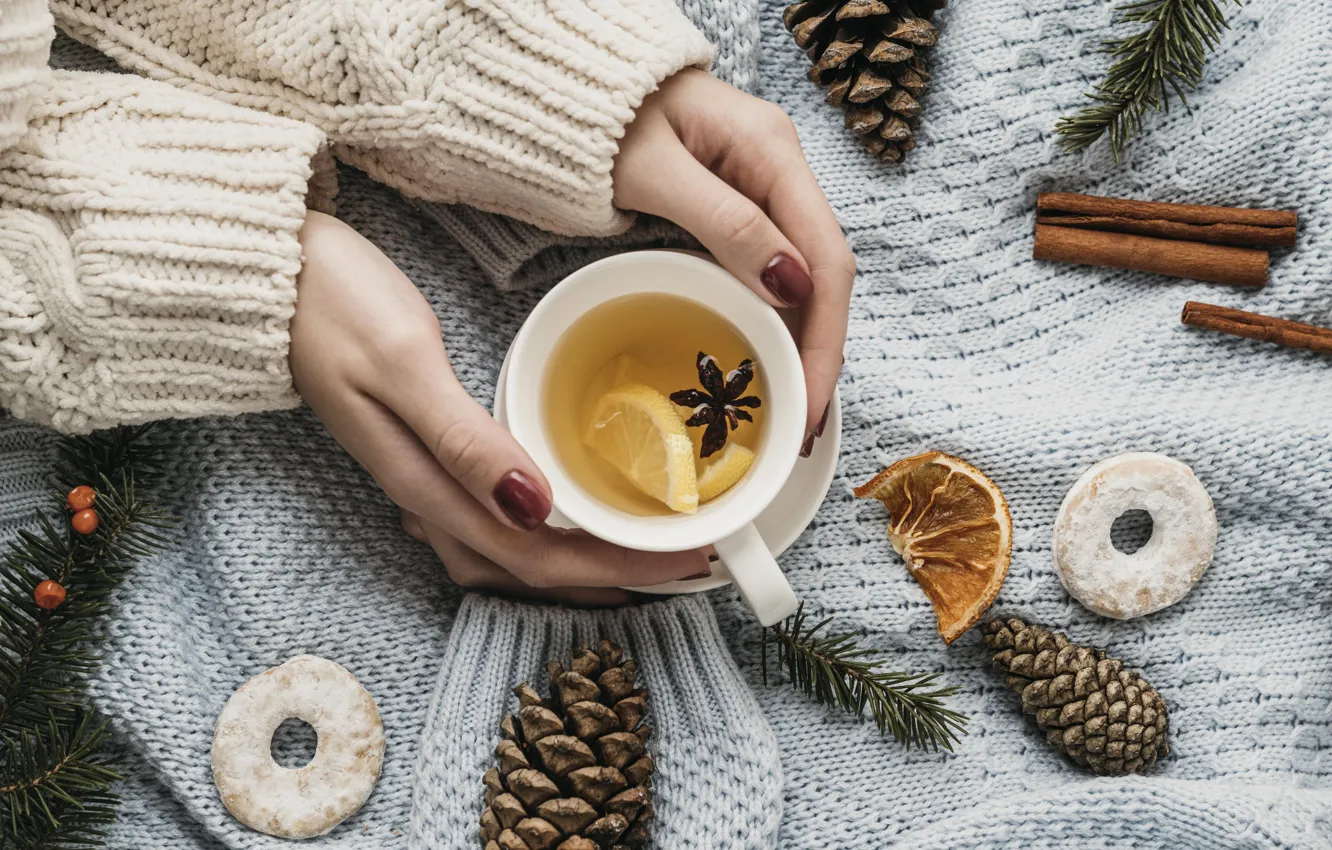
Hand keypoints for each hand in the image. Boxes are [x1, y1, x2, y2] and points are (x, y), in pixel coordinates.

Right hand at [290, 212, 708, 604]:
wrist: (263, 271)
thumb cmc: (329, 303)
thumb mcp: (403, 361)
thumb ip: (464, 440)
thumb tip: (533, 511)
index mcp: (425, 482)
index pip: (536, 556)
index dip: (617, 567)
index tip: (688, 558)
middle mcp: (422, 495)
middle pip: (525, 569)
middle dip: (609, 577)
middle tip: (687, 565)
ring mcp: (416, 477)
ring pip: (504, 554)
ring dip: (572, 566)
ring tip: (637, 557)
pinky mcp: (415, 451)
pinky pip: (487, 521)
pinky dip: (537, 533)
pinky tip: (560, 517)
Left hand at [613, 69, 853, 454]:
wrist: (571, 84)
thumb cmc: (602, 116)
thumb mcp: (654, 172)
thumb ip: (725, 224)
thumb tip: (792, 286)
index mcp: (773, 153)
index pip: (825, 260)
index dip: (825, 340)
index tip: (812, 401)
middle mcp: (781, 170)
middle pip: (824, 276)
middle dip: (820, 355)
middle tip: (805, 426)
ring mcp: (763, 189)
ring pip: (803, 279)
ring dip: (803, 346)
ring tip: (794, 409)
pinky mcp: (741, 206)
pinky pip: (772, 272)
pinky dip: (776, 322)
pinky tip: (771, 362)